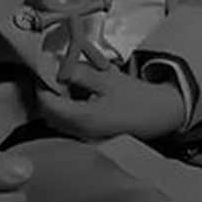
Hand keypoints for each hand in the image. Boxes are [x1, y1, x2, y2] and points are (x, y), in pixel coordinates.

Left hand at [33, 62, 184, 141]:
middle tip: (51, 73)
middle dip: (47, 93)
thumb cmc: (135, 97)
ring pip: (58, 119)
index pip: (46, 104)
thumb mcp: (106, 78)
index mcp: (80, 117)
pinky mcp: (93, 135)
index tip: (43, 68)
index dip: (41, 85)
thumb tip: (57, 66)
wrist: (160, 114)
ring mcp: (85, 135)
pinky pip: (69, 122)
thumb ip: (79, 73)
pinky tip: (78, 94)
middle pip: (48, 114)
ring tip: (64, 82)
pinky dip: (67, 108)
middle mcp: (78, 131)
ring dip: (56, 101)